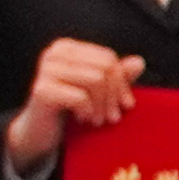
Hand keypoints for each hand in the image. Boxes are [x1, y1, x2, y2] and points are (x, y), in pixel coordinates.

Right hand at [2, 39, 144, 176]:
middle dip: (113, 95)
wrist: (39, 131)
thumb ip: (116, 76)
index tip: (126, 104)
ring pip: (96, 80)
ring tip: (98, 120)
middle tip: (113, 117)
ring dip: (102, 106)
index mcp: (67, 48)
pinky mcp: (42, 90)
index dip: (122, 82)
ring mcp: (46, 70)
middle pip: (104, 67)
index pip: (107, 57)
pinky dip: (87, 112)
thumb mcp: (97, 92)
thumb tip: (139, 62)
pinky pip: (80, 97)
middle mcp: (55, 53)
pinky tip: (83, 119)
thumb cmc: (69, 108)